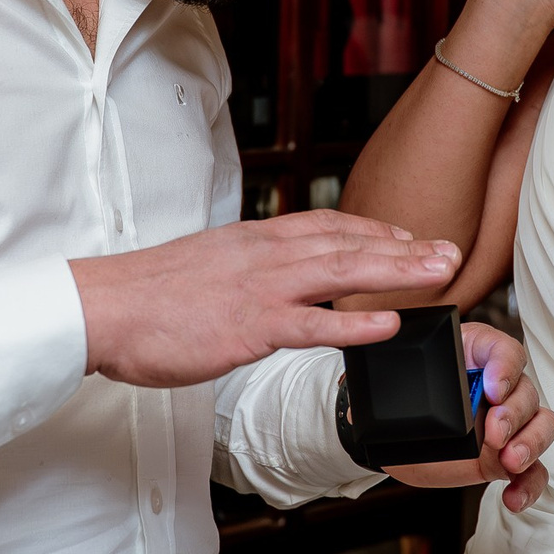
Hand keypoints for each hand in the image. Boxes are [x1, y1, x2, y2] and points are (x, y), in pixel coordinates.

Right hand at [74, 212, 456, 387]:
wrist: (102, 308)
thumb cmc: (145, 296)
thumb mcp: (204, 265)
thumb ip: (244, 269)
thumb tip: (265, 282)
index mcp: (253, 240)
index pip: (326, 225)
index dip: (373, 231)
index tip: (408, 237)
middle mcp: (265, 255)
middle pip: (348, 243)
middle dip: (405, 248)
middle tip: (451, 252)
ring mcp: (260, 290)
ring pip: (342, 274)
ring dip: (398, 273)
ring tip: (441, 275)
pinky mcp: (249, 328)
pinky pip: (312, 325)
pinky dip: (353, 323)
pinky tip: (387, 325)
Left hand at [382, 323, 553, 511]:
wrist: (396, 439)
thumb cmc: (407, 398)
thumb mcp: (413, 375)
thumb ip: (426, 371)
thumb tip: (433, 382)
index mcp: (479, 357)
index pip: (507, 352)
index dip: (506, 369)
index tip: (493, 390)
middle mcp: (501, 389)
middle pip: (528, 393)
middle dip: (515, 415)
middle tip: (494, 432)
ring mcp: (508, 425)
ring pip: (542, 427)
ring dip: (531, 445)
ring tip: (511, 460)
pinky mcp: (506, 458)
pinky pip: (533, 470)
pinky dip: (528, 485)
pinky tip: (514, 495)